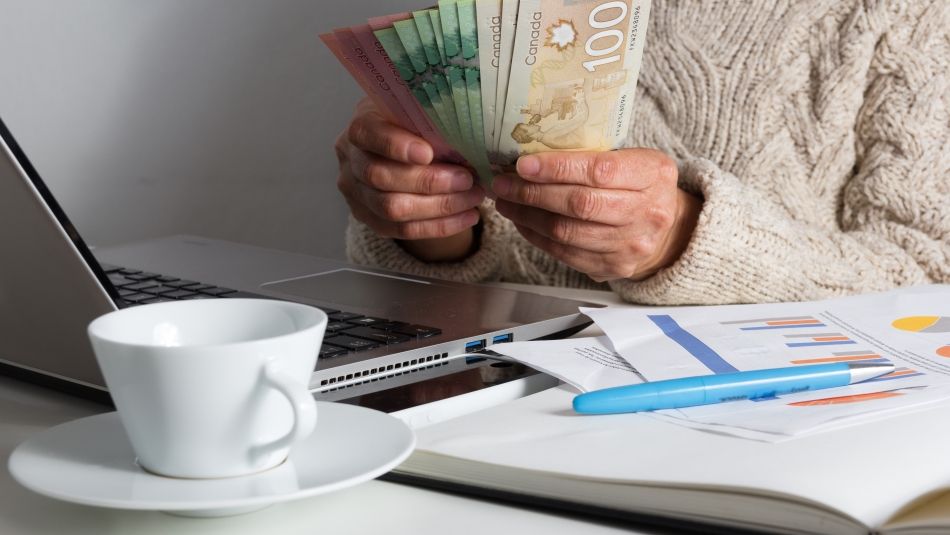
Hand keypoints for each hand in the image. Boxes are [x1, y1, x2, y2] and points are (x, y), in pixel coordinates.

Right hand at [335, 99, 484, 260]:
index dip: (395, 145)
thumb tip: (466, 138)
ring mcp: (356, 193)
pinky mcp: (368, 218)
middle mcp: (350, 159)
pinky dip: (439, 226)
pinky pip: (403, 230)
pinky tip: (467, 217)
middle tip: (467, 179)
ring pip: (392, 209)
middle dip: (428, 181)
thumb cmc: (414, 126)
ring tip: (472, 198)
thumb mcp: (417, 113)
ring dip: (439, 206)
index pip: (369, 134)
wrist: (400, 151)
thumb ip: (430, 123)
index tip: (427, 153)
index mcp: (360, 126)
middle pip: (381, 177)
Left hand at [491, 149, 700, 281]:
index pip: (599, 171)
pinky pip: (566, 252)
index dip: (556, 168)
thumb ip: (592, 156)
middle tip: (503, 184)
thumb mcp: (632, 159)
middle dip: (533, 193)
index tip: (523, 164)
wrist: (669, 229)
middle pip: (580, 204)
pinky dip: (537, 236)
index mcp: (654, 174)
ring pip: (567, 232)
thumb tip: (530, 155)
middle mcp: (648, 211)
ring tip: (506, 202)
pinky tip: (523, 221)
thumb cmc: (640, 185)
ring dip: (528, 216)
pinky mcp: (614, 266)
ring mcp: (632, 244)